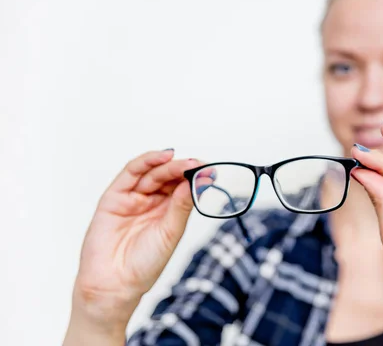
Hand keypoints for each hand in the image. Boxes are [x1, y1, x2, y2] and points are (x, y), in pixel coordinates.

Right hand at [71, 149, 200, 326]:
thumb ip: (181, 207)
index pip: (181, 187)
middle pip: (168, 177)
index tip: (210, 172)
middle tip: (198, 165)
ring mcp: (132, 198)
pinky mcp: (114, 197)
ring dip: (168, 164)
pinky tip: (164, 156)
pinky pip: (130, 173)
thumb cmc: (144, 264)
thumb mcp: (170, 233)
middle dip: (183, 169)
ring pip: (152, 172)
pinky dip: (147, 161)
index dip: (195, 177)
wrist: (115, 284)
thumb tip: (196, 183)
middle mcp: (150, 202)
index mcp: (166, 211)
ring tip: (185, 162)